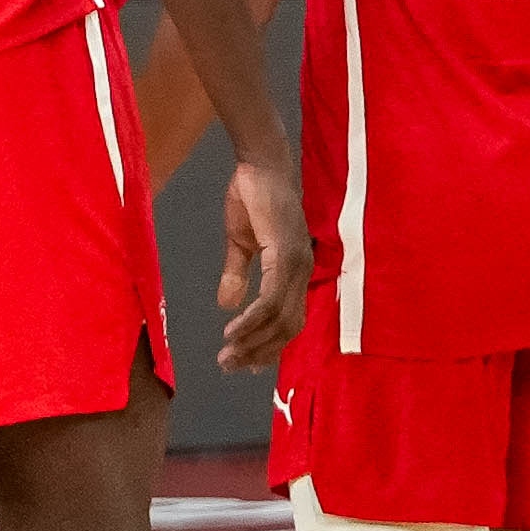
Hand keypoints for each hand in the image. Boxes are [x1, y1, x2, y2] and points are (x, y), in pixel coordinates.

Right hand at [212, 150, 310, 364]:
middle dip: (257, 352)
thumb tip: (227, 305)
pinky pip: (270, 298)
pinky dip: (252, 319)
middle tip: (229, 366)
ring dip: (252, 341)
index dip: (269, 346)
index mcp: (295, 271)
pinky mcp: (284, 253)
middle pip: (286, 327)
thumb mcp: (241, 243)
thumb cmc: (252, 197)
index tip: (246, 364)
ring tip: (227, 355)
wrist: (258, 164)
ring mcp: (296, 263)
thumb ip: (237, 274)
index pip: (289, 321)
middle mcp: (302, 272)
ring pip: (278, 318)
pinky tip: (233, 330)